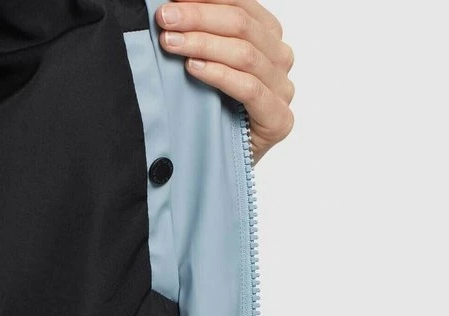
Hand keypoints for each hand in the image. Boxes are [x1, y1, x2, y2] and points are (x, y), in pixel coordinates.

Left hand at [156, 0, 294, 163]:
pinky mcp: (279, 118)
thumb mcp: (205, 63)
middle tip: (165, 17)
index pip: (240, 4)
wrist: (219, 166)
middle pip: (241, 25)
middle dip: (198, 17)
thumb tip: (175, 6)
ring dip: (202, 43)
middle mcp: (280, 58)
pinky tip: (193, 67)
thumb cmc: (210, 113)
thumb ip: (204, 34)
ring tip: (170, 42)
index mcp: (268, 36)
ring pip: (245, 54)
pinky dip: (219, 74)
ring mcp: (283, 89)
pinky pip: (249, 88)